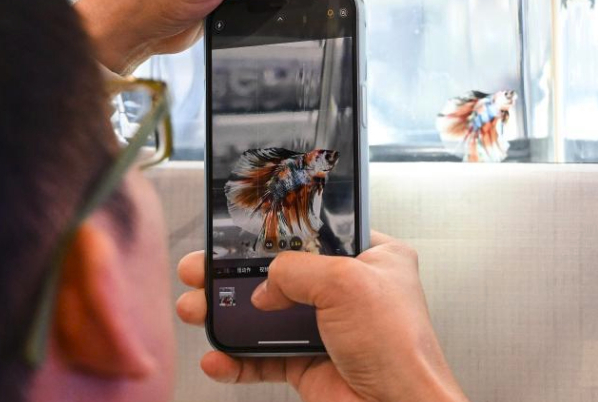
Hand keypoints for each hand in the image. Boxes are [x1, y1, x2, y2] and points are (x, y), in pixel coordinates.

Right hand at [176, 231, 468, 401]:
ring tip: (196, 309)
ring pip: (265, 316)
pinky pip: (264, 358)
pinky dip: (237, 360)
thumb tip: (265, 284)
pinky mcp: (310, 363)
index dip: (275, 233)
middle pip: (279, 274)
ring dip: (227, 315)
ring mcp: (327, 328)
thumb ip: (296, 270)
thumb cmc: (400, 347)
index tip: (237, 234)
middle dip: (233, 274)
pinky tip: (217, 358)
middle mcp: (349, 291)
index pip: (314, 234)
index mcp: (371, 258)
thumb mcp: (346, 283)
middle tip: (201, 270)